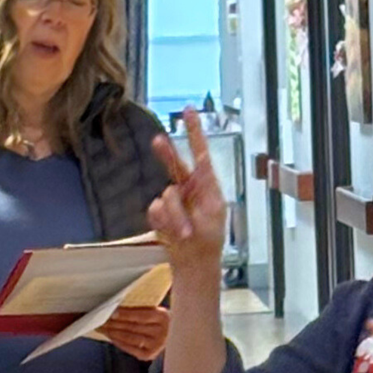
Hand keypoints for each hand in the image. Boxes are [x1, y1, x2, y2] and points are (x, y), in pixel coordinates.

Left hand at [99, 305, 169, 361]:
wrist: (177, 340)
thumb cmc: (162, 323)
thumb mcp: (158, 313)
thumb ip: (142, 310)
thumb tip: (118, 308)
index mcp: (163, 317)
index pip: (140, 315)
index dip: (125, 314)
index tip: (111, 312)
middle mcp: (161, 332)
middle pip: (132, 326)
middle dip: (114, 323)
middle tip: (100, 319)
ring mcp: (155, 345)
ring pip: (129, 337)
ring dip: (113, 332)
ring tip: (102, 327)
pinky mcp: (149, 355)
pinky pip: (129, 347)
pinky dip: (118, 342)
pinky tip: (110, 337)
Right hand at [147, 108, 226, 282]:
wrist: (194, 262)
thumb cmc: (210, 238)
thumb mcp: (217, 210)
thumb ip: (207, 187)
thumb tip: (203, 164)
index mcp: (205, 184)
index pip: (200, 152)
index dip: (194, 130)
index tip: (189, 110)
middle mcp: (187, 187)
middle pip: (174, 163)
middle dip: (166, 153)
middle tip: (158, 141)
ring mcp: (172, 200)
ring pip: (167, 196)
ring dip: (176, 217)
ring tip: (186, 233)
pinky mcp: (158, 213)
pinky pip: (156, 209)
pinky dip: (166, 222)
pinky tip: (175, 233)